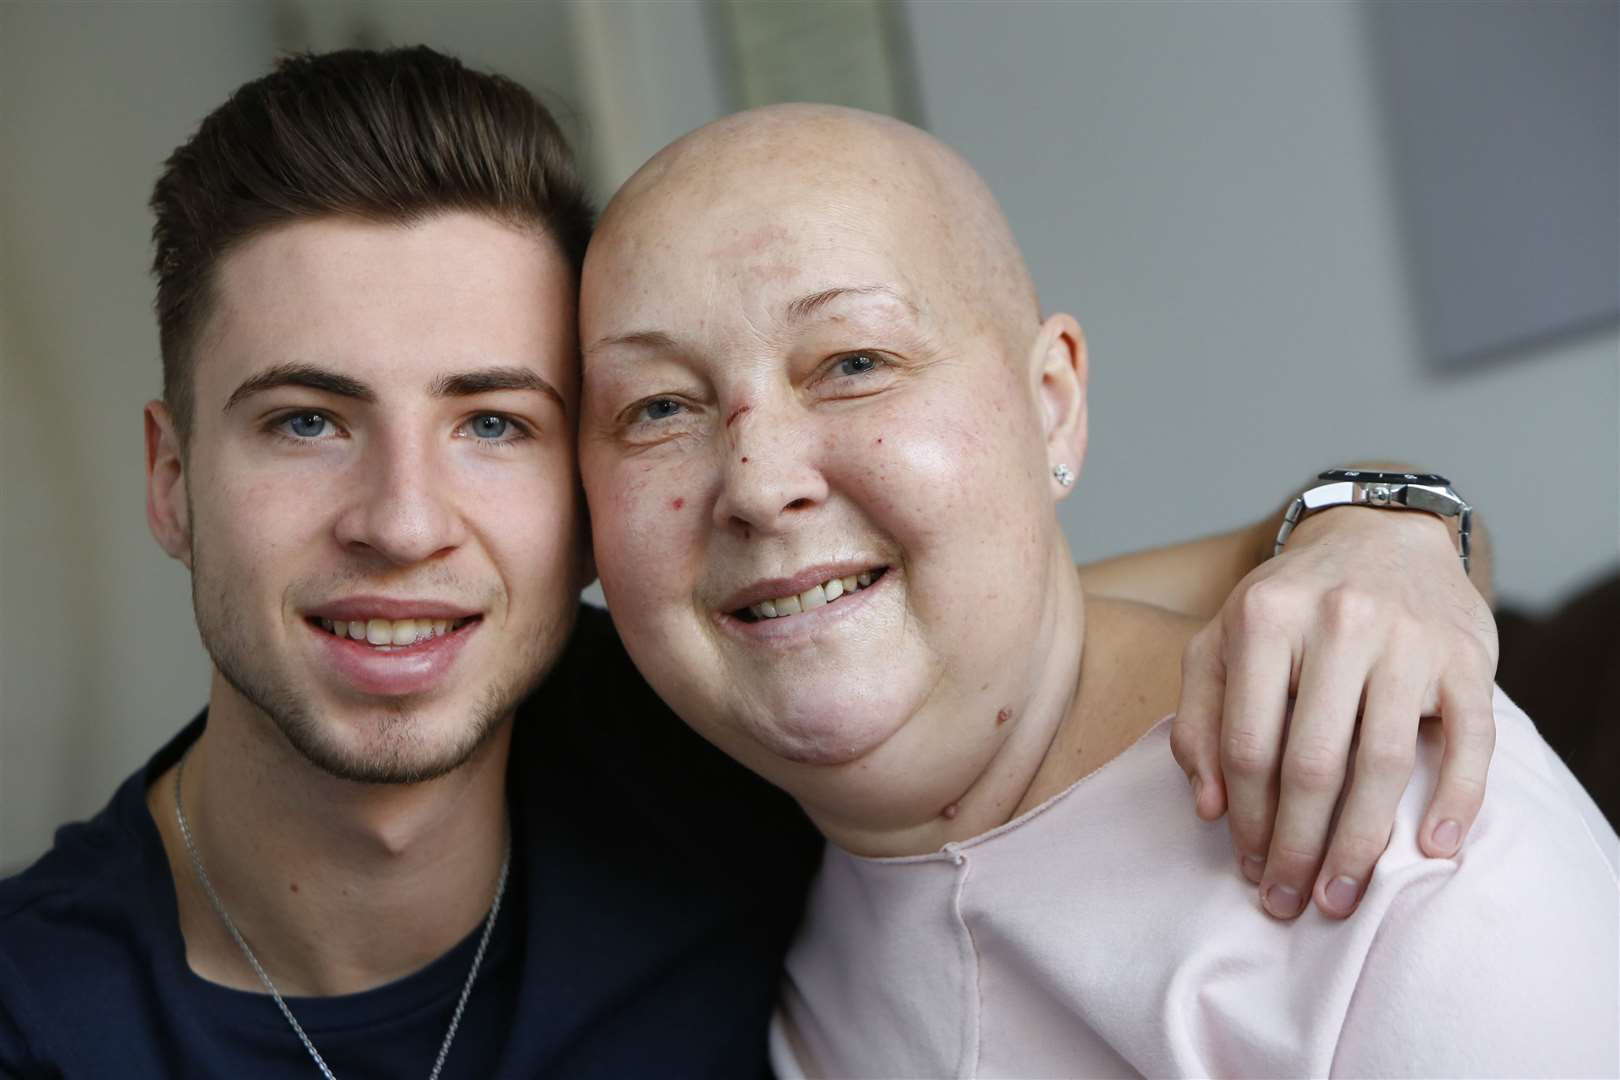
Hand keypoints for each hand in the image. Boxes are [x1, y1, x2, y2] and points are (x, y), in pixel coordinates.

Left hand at [1172, 506, 1497, 918]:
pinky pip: (1469, 740)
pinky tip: (1433, 850)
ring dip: (1359, 844)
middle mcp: (1337, 623)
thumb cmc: (1290, 603)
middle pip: (1312, 764)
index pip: (1249, 744)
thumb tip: (1207, 807)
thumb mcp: (1222, 639)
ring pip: (1382, 763)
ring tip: (1340, 895)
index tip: (1249, 868)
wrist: (1380, 534)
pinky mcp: (1466, 655)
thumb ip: (1201, 716)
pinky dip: (1455, 800)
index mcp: (1264, 619)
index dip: (1247, 818)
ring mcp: (1408, 639)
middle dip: (1298, 847)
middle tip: (1289, 902)